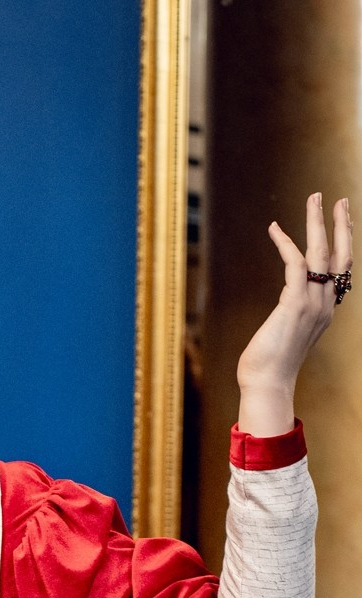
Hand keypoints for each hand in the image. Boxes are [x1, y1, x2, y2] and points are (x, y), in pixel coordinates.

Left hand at [236, 193, 352, 435]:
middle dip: (342, 225)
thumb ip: (292, 317)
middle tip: (341, 199)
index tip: (342, 223)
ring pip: (321, 253)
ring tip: (314, 197)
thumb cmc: (270, 366)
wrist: (267, 385)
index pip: (341, 271)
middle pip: (342, 256)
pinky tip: (274, 228)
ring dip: (318, 222)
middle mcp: (326, 305)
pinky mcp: (294, 304)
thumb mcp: (287, 335)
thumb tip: (284, 311)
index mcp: (326, 311)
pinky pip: (294, 263)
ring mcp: (312, 304)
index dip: (343, 244)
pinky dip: (285, 243)